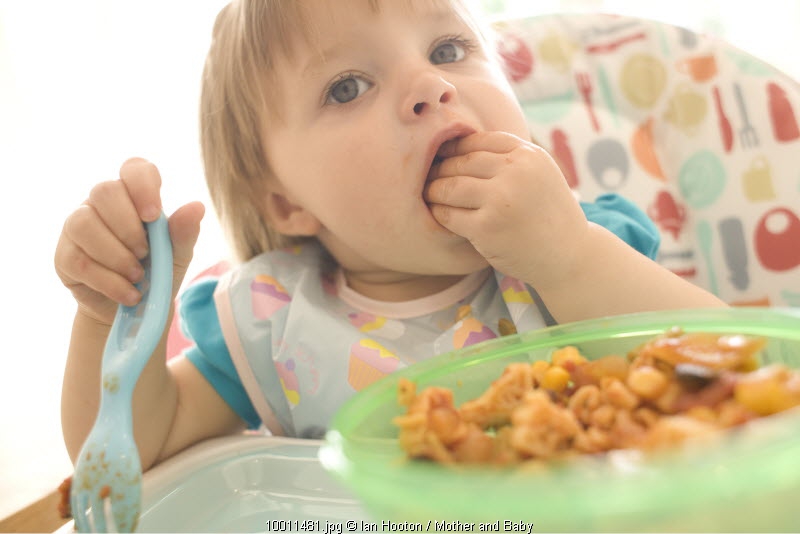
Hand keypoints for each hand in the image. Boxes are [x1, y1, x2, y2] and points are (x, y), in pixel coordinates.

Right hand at [55, 158, 204, 324]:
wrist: (136, 311)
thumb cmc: (157, 272)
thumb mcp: (178, 255)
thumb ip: (184, 232)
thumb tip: (197, 206)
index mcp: (134, 196)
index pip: (134, 168)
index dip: (143, 186)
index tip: (153, 216)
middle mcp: (101, 204)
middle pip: (103, 191)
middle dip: (128, 227)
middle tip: (146, 254)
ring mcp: (77, 227)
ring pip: (83, 223)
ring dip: (116, 255)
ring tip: (138, 277)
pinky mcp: (64, 256)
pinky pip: (78, 260)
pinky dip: (108, 281)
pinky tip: (128, 294)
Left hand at [423, 132, 587, 287]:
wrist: (569, 255)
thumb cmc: (548, 214)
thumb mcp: (539, 174)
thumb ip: (510, 157)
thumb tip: (462, 141)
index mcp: (529, 155)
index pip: (479, 141)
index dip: (456, 147)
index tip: (443, 156)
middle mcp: (516, 172)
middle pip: (461, 162)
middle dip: (441, 169)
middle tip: (429, 177)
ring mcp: (500, 199)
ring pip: (450, 186)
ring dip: (434, 190)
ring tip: (429, 194)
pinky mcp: (487, 227)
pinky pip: (449, 214)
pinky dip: (439, 213)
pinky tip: (439, 214)